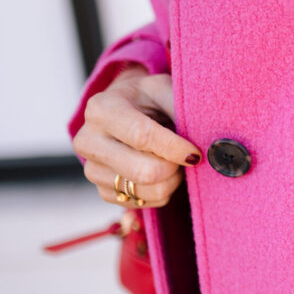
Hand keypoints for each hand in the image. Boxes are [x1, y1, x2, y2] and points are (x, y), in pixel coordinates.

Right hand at [72, 64, 201, 208]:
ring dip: (171, 180)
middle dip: (174, 168)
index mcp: (101, 109)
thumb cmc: (148, 99)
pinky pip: (143, 204)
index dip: (174, 148)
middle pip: (143, 172)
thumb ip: (180, 107)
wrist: (125, 111)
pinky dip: (161, 192)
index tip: (195, 153)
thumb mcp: (164, 89)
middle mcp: (89, 141)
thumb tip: (204, 137)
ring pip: (145, 192)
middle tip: (184, 157)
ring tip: (172, 161)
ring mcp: (92, 170)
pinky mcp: (102, 191)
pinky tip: (160, 173)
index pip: (141, 137)